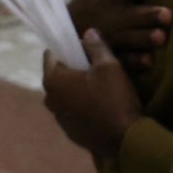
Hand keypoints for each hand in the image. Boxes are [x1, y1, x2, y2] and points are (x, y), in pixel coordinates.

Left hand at [43, 31, 141, 163]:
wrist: (124, 140)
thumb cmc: (115, 99)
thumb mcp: (109, 67)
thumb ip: (96, 47)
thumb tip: (88, 32)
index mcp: (52, 80)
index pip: (51, 54)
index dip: (67, 47)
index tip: (86, 48)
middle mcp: (49, 98)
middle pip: (58, 74)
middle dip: (75, 68)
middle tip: (98, 67)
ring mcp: (58, 116)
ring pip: (66, 93)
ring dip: (79, 87)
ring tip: (103, 87)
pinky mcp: (69, 130)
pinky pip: (73, 110)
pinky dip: (83, 104)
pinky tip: (103, 105)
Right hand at [67, 0, 171, 72]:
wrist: (67, 29)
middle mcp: (114, 15)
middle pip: (135, 14)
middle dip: (149, 14)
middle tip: (168, 13)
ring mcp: (113, 37)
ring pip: (132, 39)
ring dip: (146, 38)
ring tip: (161, 37)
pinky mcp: (113, 55)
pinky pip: (125, 61)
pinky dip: (136, 62)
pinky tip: (149, 61)